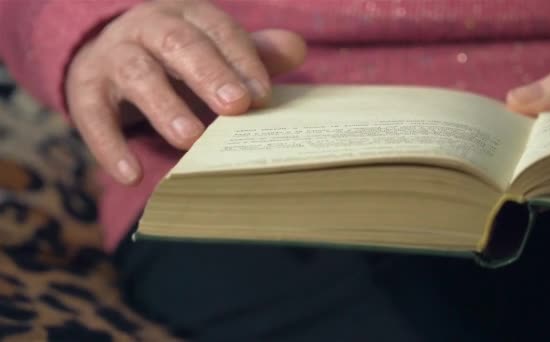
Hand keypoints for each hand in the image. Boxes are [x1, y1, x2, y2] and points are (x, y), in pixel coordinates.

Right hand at [65, 0, 306, 184]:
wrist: (107, 55)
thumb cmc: (176, 59)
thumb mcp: (212, 52)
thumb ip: (250, 53)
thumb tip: (296, 49)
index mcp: (185, 16)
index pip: (217, 30)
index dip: (240, 59)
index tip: (262, 96)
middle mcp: (147, 28)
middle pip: (177, 42)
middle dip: (207, 72)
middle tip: (235, 106)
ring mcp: (113, 56)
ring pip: (137, 74)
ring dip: (164, 105)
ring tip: (190, 139)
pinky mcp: (86, 90)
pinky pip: (93, 115)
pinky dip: (110, 146)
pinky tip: (133, 175)